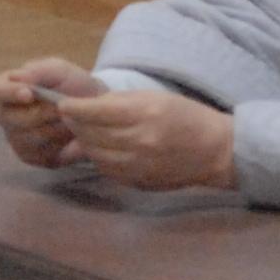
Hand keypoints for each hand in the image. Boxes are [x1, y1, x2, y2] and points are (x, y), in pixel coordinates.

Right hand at [0, 60, 103, 168]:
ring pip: (27, 137)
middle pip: (8, 118)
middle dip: (39, 113)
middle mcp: (6, 114)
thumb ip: (38, 71)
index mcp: (8, 88)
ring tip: (68, 119)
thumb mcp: (61, 71)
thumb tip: (15, 77)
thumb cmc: (73, 86)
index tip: (29, 94)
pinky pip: (39, 153)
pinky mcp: (30, 157)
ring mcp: (15, 138)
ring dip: (53, 128)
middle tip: (62, 108)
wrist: (94, 112)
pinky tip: (67, 135)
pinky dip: (58, 143)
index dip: (9, 93)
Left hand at [52, 87, 237, 190]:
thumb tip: (87, 106)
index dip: (74, 108)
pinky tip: (101, 148)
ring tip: (83, 131)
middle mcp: (138, 141)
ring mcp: (137, 165)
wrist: (216, 152)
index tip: (63, 104)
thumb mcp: (155, 98)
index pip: (95, 112)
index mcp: (144, 114)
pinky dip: (98, 157)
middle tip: (69, 116)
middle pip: (90, 134)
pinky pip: (106, 169)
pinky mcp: (137, 181)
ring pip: (94, 154)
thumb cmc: (187, 117)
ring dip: (84, 142)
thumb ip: (120, 102)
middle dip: (75, 124)